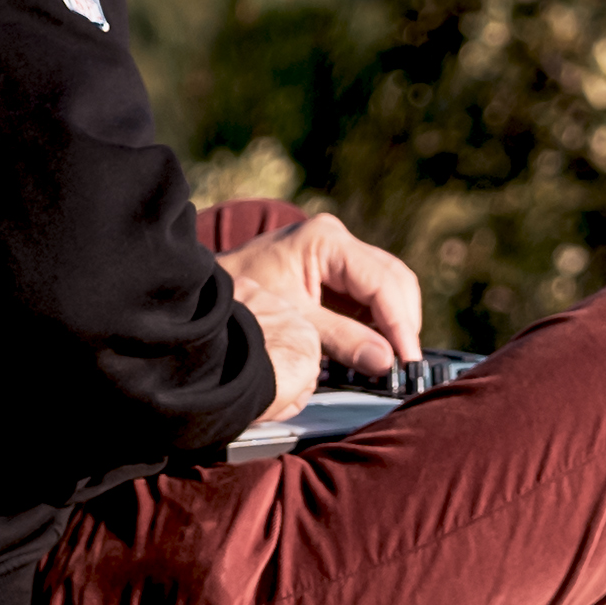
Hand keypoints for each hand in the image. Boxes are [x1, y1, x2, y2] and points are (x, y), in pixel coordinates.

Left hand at [216, 210, 425, 423]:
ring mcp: (335, 252)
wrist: (198, 295)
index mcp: (326, 241)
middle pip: (393, 279)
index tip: (408, 360)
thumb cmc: (239, 301)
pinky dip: (376, 320)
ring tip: (391, 359)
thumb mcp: (293, 323)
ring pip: (387, 285)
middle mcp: (336, 240)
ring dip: (392, 322)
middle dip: (402, 322)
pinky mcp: (331, 269)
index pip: (382, 282)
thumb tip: (385, 362)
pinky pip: (368, 293)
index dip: (400, 323)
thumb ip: (341, 341)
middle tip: (404, 364)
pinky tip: (374, 346)